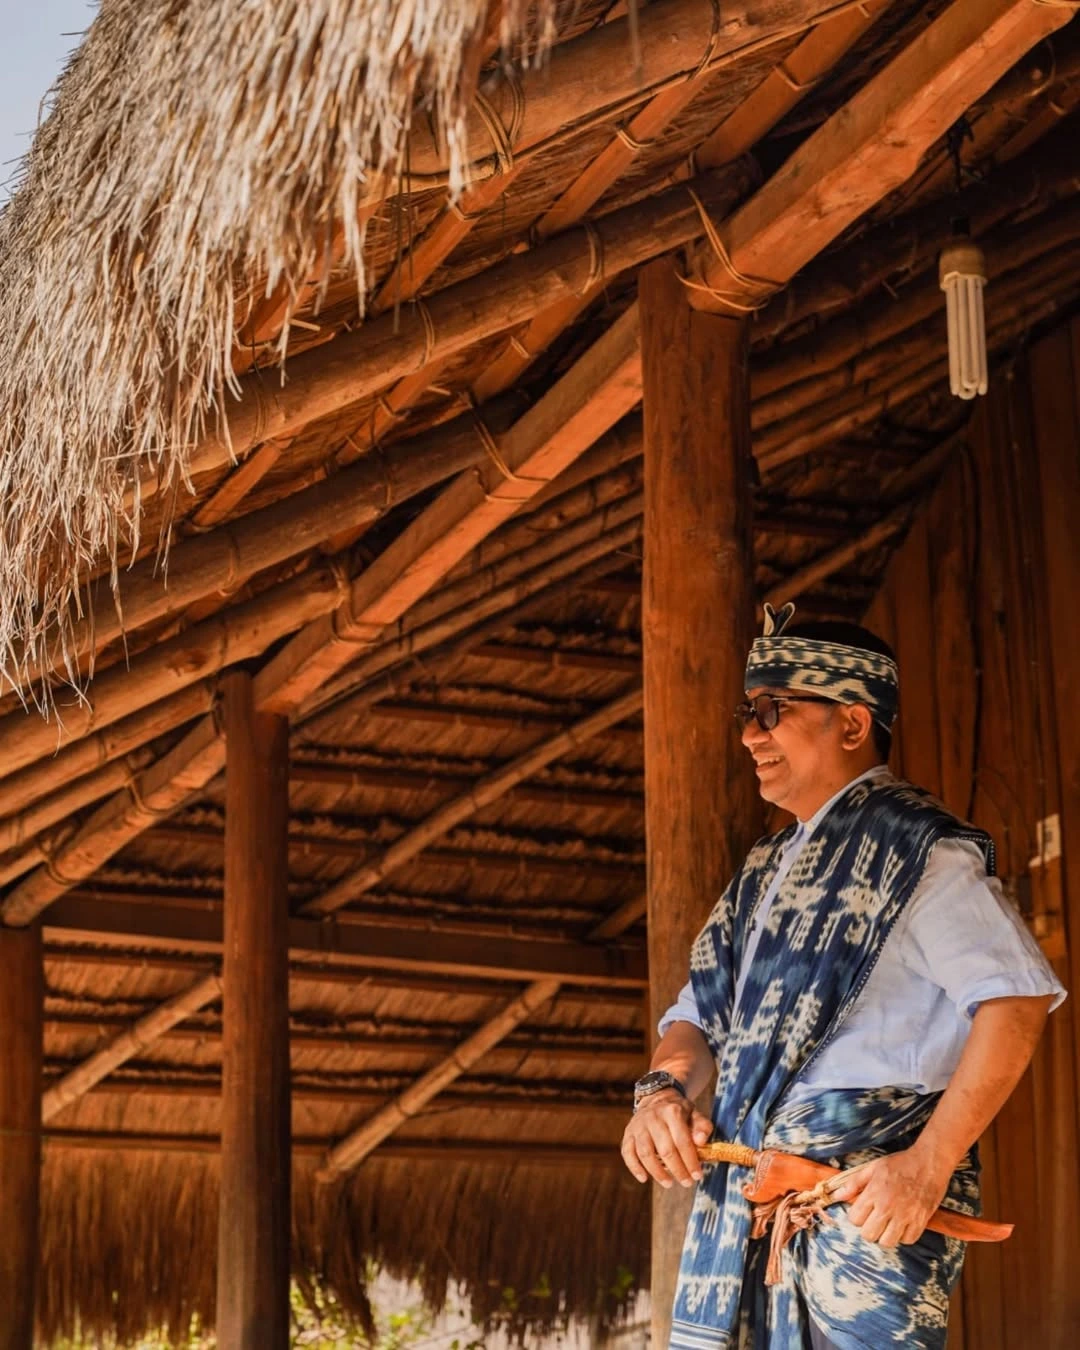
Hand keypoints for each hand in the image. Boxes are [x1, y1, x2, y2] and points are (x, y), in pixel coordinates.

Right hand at [620, 1089, 712, 1188]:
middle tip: (686, 1182)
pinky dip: (635, 1168)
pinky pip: (628, 1153)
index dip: (690, 1161)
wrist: (656, 1100)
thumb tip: (701, 1141)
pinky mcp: (628, 1134)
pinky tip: (644, 1178)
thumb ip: (702, 1127)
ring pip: (646, 1154)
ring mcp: (638, 1126)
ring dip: (658, 1172)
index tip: (697, 1175)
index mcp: (672, 1111)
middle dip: (677, 1170)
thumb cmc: (679, 1112)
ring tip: (669, 1183)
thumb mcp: (694, 1114)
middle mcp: (653, 1117)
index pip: (682, 1141)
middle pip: (665, 1150)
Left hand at [830, 1146, 953, 1246]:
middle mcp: (888, 1207)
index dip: (856, 1216)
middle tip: (874, 1219)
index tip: (862, 1211)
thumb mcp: (873, 1167)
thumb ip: (854, 1183)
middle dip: (868, 1229)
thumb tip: (836, 1195)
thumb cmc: (900, 1163)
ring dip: (885, 1235)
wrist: (929, 1162)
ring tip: (888, 1224)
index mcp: (874, 1192)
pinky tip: (902, 1225)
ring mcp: (905, 1216)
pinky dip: (903, 1236)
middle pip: (869, 1235)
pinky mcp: (920, 1221)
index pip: (855, 1219)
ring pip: (887, 1242)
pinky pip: (907, 1241)